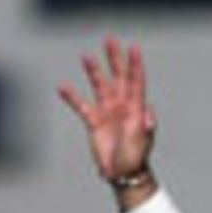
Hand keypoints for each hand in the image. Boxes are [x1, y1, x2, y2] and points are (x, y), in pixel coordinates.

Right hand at [58, 37, 155, 182]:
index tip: (133, 47)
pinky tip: (62, 86)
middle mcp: (122, 105)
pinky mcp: (94, 121)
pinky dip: (72, 96)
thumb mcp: (143, 140)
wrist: (123, 172)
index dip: (135, 64)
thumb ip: (146, 125)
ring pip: (99, 86)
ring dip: (93, 71)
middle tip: (109, 39)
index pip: (136, 81)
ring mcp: (108, 112)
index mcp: (136, 107)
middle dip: (114, 58)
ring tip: (86, 56)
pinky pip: (81, 105)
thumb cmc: (136, 156)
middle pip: (117, 77)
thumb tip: (149, 112)